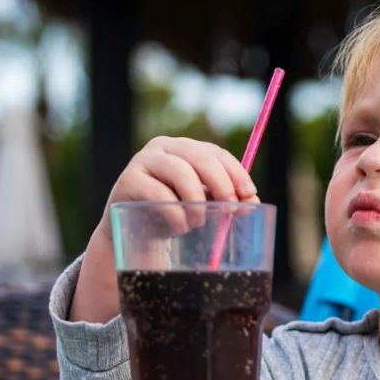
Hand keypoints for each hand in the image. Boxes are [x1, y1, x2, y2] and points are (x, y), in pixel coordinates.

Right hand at [70, 136, 257, 323]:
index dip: (235, 172)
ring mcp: (143, 161)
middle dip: (221, 183)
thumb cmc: (173, 214)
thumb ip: (226, 199)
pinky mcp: (127, 180)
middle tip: (230, 208)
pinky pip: (157, 193)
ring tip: (199, 222)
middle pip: (199, 157)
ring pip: (179, 171)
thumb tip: (252, 202)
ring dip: (196, 200)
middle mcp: (163, 147)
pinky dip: (175, 213)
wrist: (136, 232)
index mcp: (185, 148)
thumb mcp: (203, 204)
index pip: (215, 152)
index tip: (249, 194)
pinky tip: (181, 226)